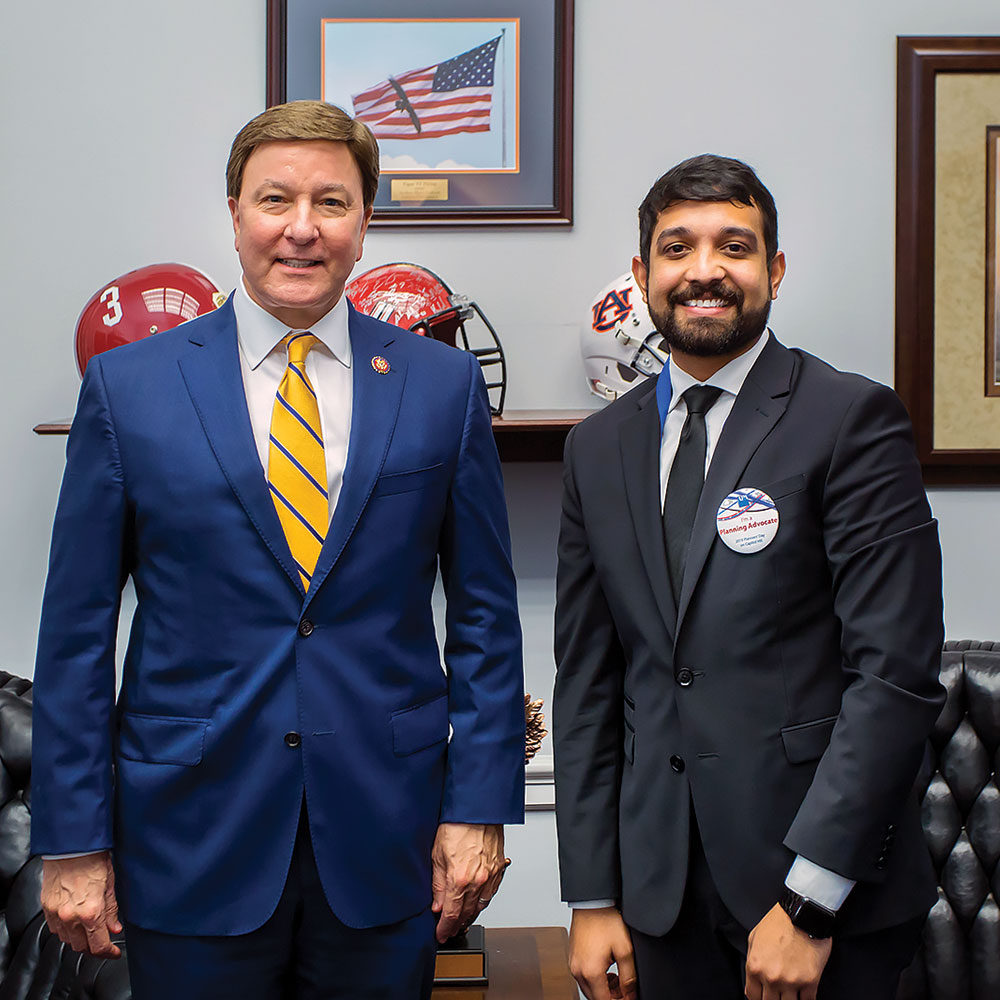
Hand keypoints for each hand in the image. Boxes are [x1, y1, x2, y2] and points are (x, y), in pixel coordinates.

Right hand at [41, 852, 121, 957]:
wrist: (72, 846)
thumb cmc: (94, 859)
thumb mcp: (111, 884)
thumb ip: (112, 910)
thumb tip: (115, 928)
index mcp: (91, 912)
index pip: (99, 945)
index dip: (108, 953)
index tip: (114, 952)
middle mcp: (71, 917)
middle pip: (82, 947)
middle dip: (94, 947)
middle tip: (104, 941)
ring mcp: (56, 913)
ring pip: (67, 940)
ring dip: (79, 939)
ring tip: (90, 931)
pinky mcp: (46, 907)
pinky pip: (55, 929)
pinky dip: (66, 930)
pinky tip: (74, 922)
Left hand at [431, 822, 506, 943]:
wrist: (477, 809)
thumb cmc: (456, 825)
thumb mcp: (437, 856)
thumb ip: (437, 885)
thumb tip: (437, 905)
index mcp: (459, 879)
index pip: (451, 915)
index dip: (445, 928)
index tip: (441, 934)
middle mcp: (477, 881)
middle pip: (467, 914)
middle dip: (457, 924)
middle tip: (449, 929)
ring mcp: (490, 876)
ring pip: (481, 906)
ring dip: (470, 915)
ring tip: (461, 919)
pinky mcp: (498, 869)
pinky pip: (491, 893)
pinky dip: (483, 901)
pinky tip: (476, 902)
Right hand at [567, 907, 636, 999]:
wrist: (592, 902)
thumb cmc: (606, 920)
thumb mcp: (625, 950)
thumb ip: (629, 977)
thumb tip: (631, 994)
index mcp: (590, 971)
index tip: (629, 997)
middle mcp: (577, 970)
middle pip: (595, 998)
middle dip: (612, 997)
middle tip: (626, 989)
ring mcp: (573, 963)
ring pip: (589, 988)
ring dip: (603, 990)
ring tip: (618, 978)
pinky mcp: (572, 957)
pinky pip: (583, 977)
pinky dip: (595, 980)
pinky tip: (607, 970)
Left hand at [745, 903, 831, 999]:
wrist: (803, 914)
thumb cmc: (779, 923)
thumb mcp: (754, 937)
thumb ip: (752, 960)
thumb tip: (751, 982)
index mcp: (755, 966)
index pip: (752, 996)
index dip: (757, 997)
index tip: (763, 995)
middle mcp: (772, 977)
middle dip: (772, 999)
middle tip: (777, 993)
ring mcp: (791, 981)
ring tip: (790, 992)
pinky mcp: (810, 982)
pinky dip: (805, 999)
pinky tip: (803, 994)